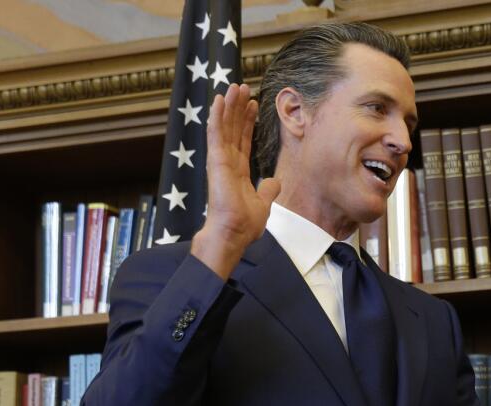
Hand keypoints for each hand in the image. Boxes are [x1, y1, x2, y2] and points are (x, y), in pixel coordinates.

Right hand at [190, 84, 281, 279]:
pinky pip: (216, 133)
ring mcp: (220, 160)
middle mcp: (227, 162)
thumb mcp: (263, 204)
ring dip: (229, 105)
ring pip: (224, 126)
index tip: (253, 105)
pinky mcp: (215, 161)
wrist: (234, 233)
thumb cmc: (244, 224)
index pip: (243, 140)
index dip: (247, 121)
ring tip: (234, 86)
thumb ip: (268, 190)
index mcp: (238, 171)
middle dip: (239, 108)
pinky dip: (217, 116)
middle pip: (234, 128)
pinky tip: (219, 99)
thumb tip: (274, 181)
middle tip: (243, 87)